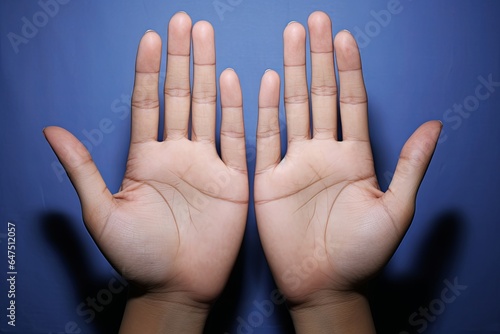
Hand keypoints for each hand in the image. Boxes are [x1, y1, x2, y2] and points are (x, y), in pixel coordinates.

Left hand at [44, 12, 247, 332]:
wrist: (176, 287)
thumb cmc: (137, 256)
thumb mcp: (102, 213)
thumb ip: (82, 170)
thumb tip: (50, 130)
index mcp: (146, 158)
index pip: (146, 104)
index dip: (148, 71)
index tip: (151, 38)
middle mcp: (178, 154)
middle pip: (180, 97)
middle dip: (181, 59)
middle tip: (185, 22)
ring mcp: (207, 164)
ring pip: (208, 109)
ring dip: (207, 72)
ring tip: (207, 37)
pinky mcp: (233, 180)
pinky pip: (236, 138)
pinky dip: (236, 110)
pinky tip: (233, 80)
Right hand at [254, 11, 440, 332]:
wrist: (323, 286)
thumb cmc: (361, 254)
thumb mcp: (395, 210)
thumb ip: (411, 166)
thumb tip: (435, 124)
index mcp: (355, 157)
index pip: (352, 103)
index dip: (349, 70)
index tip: (344, 37)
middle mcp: (324, 153)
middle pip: (320, 96)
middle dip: (317, 59)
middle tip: (313, 23)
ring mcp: (295, 163)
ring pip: (293, 109)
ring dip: (290, 74)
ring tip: (290, 39)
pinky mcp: (269, 179)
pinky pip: (265, 139)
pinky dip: (263, 111)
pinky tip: (263, 82)